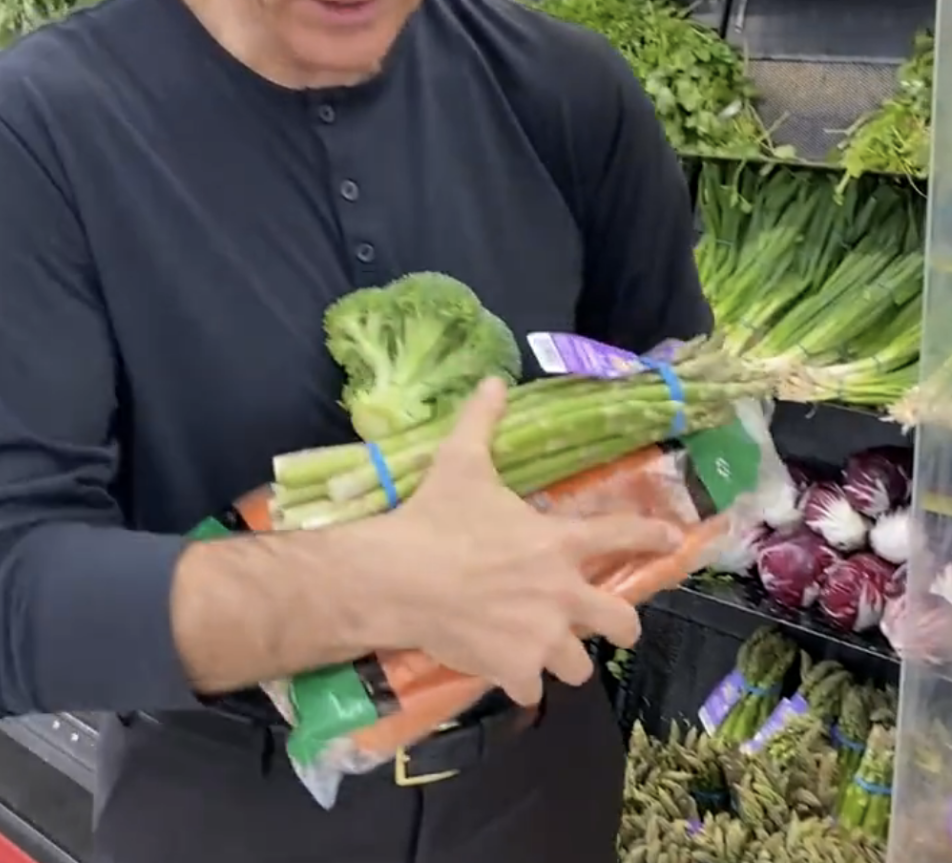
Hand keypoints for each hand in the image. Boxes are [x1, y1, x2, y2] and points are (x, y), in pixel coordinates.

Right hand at [371, 378, 682, 705]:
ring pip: (580, 667)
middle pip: (622, 623)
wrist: (397, 578)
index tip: (675, 541)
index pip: (622, 534)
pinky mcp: (513, 670)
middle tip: (610, 622)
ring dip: (566, 658)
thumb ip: (482, 421)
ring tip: (547, 651)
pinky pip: (531, 691)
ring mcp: (541, 639)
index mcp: (558, 542)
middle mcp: (563, 594)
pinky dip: (521, 683)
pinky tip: (507, 673)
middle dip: (622, 625)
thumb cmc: (436, 517)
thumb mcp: (461, 461)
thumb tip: (492, 380)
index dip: (653, 536)